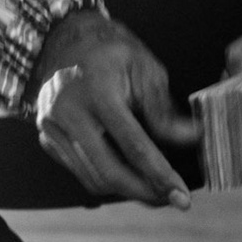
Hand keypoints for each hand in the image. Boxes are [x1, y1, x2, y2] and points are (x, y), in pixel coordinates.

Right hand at [29, 10, 198, 208]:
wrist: (64, 40)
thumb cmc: (111, 52)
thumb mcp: (144, 69)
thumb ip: (164, 110)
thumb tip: (193, 139)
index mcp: (97, 91)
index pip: (133, 145)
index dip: (160, 175)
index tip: (182, 197)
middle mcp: (69, 113)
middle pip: (109, 172)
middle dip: (144, 193)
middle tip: (172, 200)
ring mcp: (53, 128)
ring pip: (93, 178)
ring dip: (127, 191)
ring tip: (155, 190)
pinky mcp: (48, 138)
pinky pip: (80, 171)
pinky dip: (107, 180)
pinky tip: (129, 176)